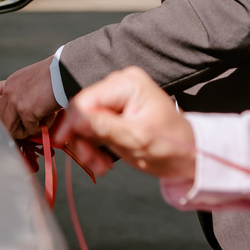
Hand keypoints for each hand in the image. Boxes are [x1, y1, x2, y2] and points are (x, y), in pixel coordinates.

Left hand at [0, 56, 59, 138]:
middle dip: (17, 128)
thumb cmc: (57, 76)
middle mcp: (9, 92)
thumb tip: (22, 116)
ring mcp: (15, 102)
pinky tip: (51, 114)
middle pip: (2, 122)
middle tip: (33, 126)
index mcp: (11, 84)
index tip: (10, 121)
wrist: (67, 71)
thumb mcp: (33, 83)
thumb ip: (24, 96)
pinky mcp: (26, 111)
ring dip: (29, 130)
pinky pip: (31, 129)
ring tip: (43, 119)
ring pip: (12, 130)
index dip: (0, 115)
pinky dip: (43, 126)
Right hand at [54, 66, 195, 179]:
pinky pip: (92, 127)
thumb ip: (104, 127)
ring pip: (84, 121)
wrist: (187, 155)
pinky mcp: (114, 111)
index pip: (87, 99)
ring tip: (100, 166)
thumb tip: (75, 118)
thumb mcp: (136, 139)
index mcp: (127, 83)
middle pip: (83, 110)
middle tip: (91, 163)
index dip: (72, 122)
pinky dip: (94, 146)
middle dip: (83, 139)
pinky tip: (103, 161)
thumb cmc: (170, 145)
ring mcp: (116, 97)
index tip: (62, 144)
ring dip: (88, 146)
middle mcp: (120, 84)